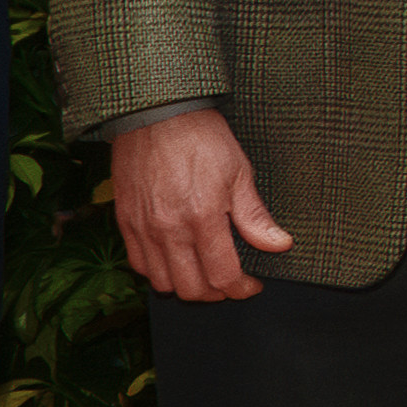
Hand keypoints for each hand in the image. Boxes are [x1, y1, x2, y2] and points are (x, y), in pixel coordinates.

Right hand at [111, 106, 296, 302]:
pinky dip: (157, 271)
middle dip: (216, 293)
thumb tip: (280, 245)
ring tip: (202, 272)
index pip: (223, 276)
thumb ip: (255, 217)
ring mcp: (144, 228)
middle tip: (229, 281)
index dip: (242, 288)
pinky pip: (139, 264)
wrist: (157, 113)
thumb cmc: (201, 138)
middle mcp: (170, 229)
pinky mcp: (126, 221)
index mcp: (203, 218)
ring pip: (162, 283)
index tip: (251, 284)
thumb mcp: (239, 173)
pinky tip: (174, 259)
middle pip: (192, 289)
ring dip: (186, 285)